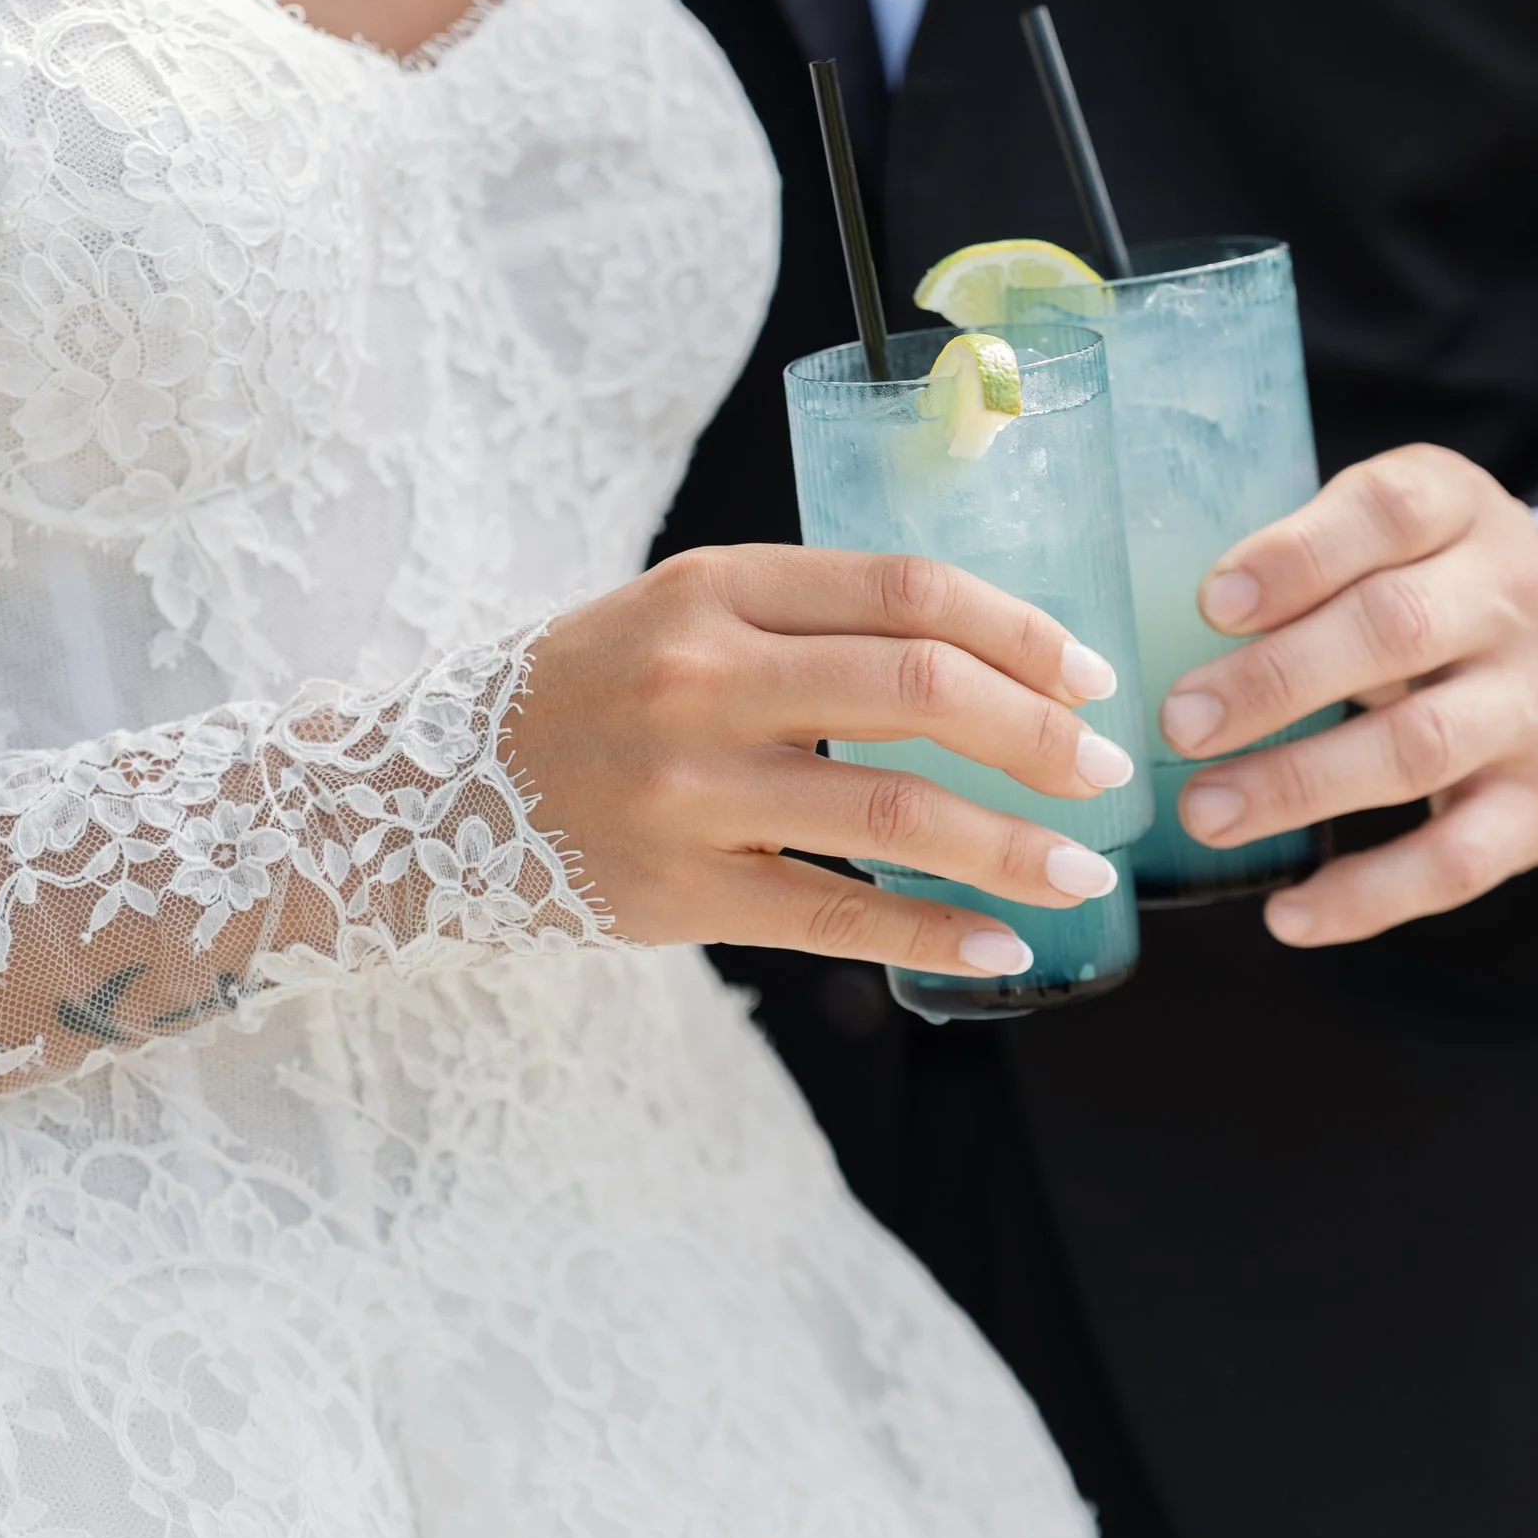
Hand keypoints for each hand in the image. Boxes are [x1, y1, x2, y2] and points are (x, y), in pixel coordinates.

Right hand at [503, 545, 1136, 982]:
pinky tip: (1005, 948)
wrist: (429, 793)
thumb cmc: (594, 694)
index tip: (1091, 675)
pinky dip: (934, 934)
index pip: (907, 592)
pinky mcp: (679, 892)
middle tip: (1108, 771)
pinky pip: (836, 915)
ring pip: (896, 811)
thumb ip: (811, 620)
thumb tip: (988, 657)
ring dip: (1013, 846)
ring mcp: (689, 791)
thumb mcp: (683, 612)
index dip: (1022, 632)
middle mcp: (704, 678)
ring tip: (1081, 870)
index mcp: (716, 588)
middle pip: (920, 692)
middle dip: (1041, 736)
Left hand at [1157, 448, 1537, 947]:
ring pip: (1421, 748)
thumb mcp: (1406, 534)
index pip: (1391, 512)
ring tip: (1207, 810)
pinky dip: (1368, 897)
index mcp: (1464, 511)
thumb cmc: (1450, 590)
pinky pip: (1456, 862)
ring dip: (1301, 785)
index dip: (1298, 555)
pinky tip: (1289, 914)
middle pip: (1397, 631)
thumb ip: (1316, 555)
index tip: (1212, 603)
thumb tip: (1181, 627)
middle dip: (1276, 681)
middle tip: (1179, 723)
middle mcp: (1515, 602)